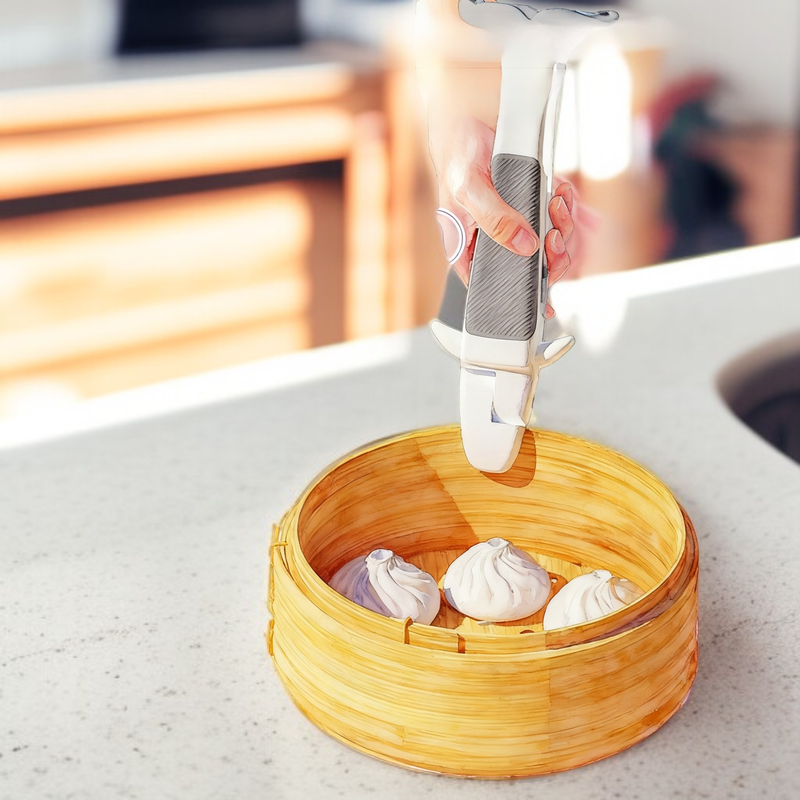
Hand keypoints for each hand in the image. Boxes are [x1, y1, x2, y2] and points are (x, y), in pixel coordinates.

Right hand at [431, 116, 574, 318]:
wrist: (471, 116)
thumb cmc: (458, 155)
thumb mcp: (470, 191)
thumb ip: (495, 221)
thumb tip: (525, 245)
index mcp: (469, 245)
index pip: (491, 283)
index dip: (517, 295)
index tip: (542, 305)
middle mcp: (493, 238)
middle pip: (528, 265)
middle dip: (550, 254)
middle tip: (555, 237)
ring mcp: (515, 221)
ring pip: (548, 241)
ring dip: (563, 225)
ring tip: (560, 203)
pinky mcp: (532, 202)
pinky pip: (557, 216)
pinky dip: (570, 210)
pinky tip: (568, 199)